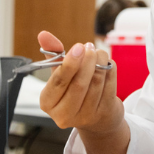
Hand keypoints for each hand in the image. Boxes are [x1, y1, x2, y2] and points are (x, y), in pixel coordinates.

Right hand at [37, 31, 128, 153]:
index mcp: (48, 103)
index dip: (69, 63)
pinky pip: (110, 86)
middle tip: (89, 47)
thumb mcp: (60, 74)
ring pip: (96, 83)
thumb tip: (43, 34)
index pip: (58, 82)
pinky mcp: (104, 113)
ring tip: (99, 52)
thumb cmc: (74, 90)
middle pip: (79, 84)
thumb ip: (52, 54)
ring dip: (100, 62)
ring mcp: (85, 116)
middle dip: (87, 61)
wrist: (96, 118)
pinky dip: (110, 70)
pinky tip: (107, 63)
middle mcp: (64, 114)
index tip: (78, 47)